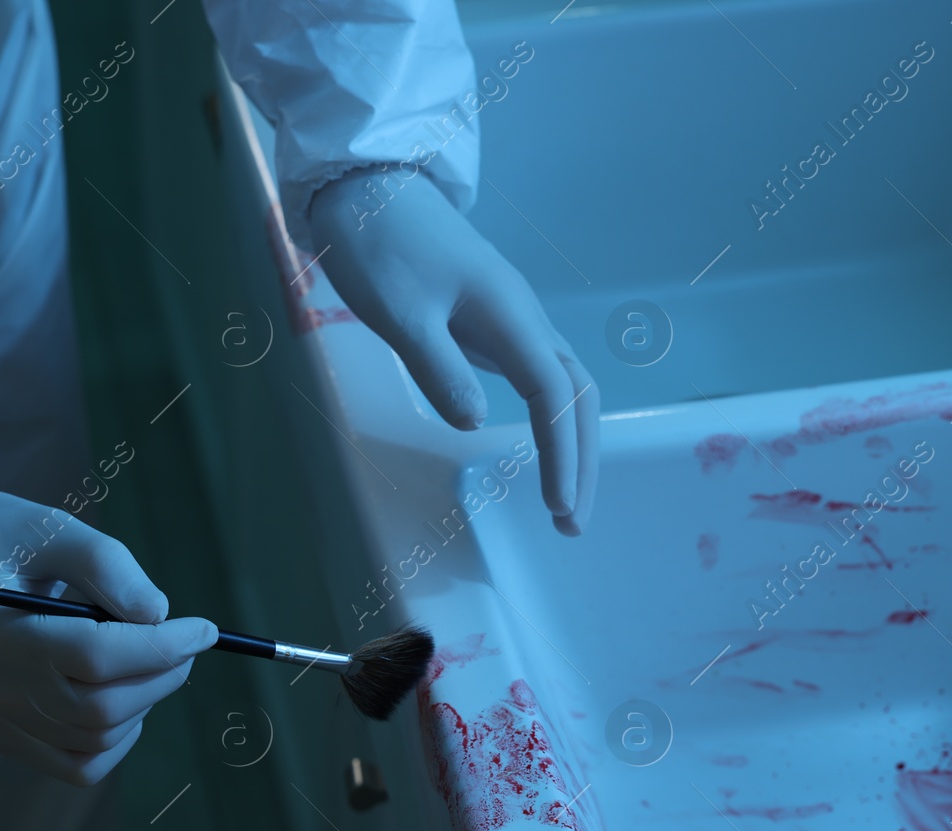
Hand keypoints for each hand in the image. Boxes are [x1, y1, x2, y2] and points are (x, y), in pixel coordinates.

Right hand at [0, 491, 214, 785]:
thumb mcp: (44, 526)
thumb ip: (105, 563)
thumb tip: (160, 616)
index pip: (93, 656)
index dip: (160, 646)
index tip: (205, 629)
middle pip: (100, 706)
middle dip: (162, 674)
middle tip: (187, 641)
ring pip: (95, 740)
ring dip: (144, 703)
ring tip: (149, 657)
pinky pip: (75, 764)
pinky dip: (116, 739)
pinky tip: (122, 696)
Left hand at [310, 169, 598, 535]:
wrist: (370, 187)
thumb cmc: (381, 245)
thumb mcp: (400, 314)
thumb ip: (439, 369)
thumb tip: (474, 424)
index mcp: (508, 315)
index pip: (552, 396)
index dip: (560, 455)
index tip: (560, 506)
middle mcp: (524, 317)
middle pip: (576, 395)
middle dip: (581, 461)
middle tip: (571, 523)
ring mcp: (513, 318)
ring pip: (565, 384)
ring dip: (572, 443)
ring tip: (564, 499)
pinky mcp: (495, 321)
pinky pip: (542, 376)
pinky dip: (554, 419)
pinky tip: (545, 448)